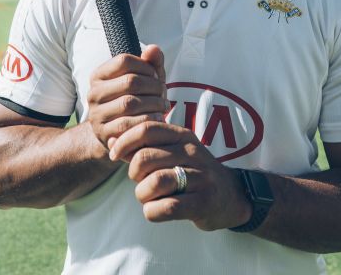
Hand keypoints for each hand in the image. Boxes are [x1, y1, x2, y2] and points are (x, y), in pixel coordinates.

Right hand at [82, 45, 166, 157]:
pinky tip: (158, 119)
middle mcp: (93, 93)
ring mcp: (96, 114)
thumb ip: (151, 63)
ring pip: (129, 103)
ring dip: (153, 104)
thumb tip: (153, 49)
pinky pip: (128, 125)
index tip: (156, 76)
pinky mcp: (103, 133)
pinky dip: (147, 121)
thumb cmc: (135, 100)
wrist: (119, 134)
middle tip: (164, 93)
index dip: (145, 66)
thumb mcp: (144, 81)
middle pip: (130, 81)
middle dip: (153, 86)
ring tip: (164, 106)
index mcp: (99, 75)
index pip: (124, 60)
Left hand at [108, 120, 251, 231]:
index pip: (146, 129)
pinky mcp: (203, 202)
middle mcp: (192, 153)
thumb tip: (110, 141)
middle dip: (133, 173)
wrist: (230, 197)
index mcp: (182, 136)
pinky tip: (156, 210)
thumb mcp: (170, 154)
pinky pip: (167, 207)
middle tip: (139, 181)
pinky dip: (153, 212)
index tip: (115, 155)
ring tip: (148, 197)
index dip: (124, 141)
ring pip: (154, 183)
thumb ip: (141, 148)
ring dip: (142, 195)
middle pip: (145, 158)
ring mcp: (200, 178)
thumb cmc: (192, 173)